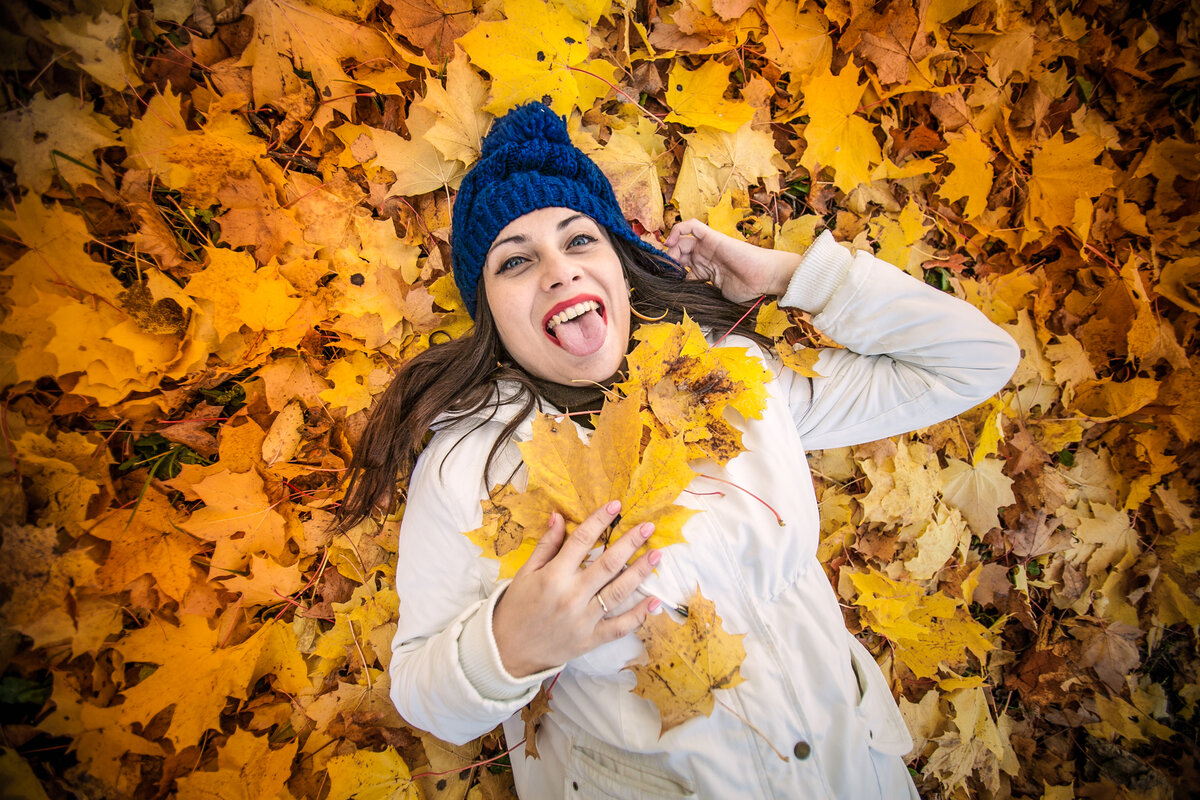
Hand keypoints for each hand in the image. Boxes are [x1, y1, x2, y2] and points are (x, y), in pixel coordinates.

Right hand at [492, 501, 661, 677]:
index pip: (582, 541)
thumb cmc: (516, 607)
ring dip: (640, 572)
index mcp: (554, 576)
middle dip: (630, 543)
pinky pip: (620, 627)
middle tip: (648, 527)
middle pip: (608, 564)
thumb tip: (558, 516)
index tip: (616, 506)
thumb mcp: (525, 573)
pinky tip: (655, 602)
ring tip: (657, 555)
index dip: (600, 521)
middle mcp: (572, 596)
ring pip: (619, 592)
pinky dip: (639, 616)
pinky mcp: (591, 639)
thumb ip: (546, 546)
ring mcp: (584, 619)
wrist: (507, 651)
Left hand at [664, 218, 800, 302]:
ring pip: (681, 240)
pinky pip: (692, 225)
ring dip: (670, 248)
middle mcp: (704, 256)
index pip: (681, 269)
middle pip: (677, 253)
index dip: (669, 274)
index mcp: (704, 270)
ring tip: (668, 259)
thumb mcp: (718, 295)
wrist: (763, 277)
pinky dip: (678, 228)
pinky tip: (671, 241)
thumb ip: (702, 295)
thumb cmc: (746, 288)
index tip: (662, 282)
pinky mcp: (712, 236)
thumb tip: (685, 306)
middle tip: (662, 271)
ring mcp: (707, 246)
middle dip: (667, 261)